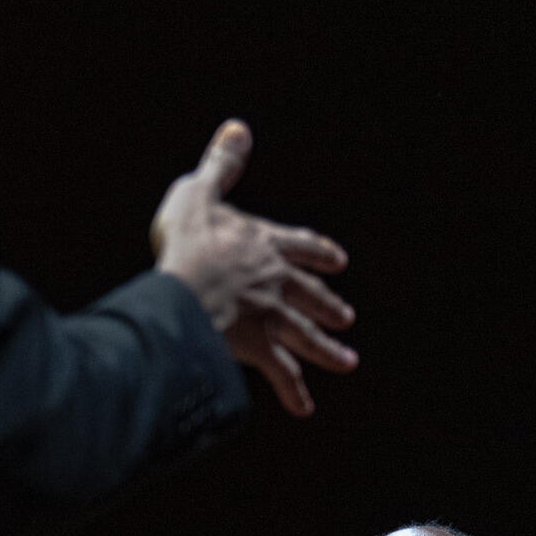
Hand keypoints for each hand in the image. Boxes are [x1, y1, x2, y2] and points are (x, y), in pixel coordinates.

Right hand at [151, 120, 357, 415]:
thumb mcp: (199, 192)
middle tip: (346, 318)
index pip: (300, 246)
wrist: (189, 289)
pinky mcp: (259, 348)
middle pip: (310, 295)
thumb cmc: (188, 241)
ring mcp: (271, 317)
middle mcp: (276, 282)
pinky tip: (304, 407)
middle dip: (327, 306)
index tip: (337, 260)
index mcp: (264, 244)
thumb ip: (220, 165)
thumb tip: (238, 128)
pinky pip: (281, 373)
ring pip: (306, 336)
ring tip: (346, 361)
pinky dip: (292, 390)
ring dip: (327, 350)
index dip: (318, 253)